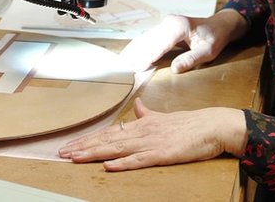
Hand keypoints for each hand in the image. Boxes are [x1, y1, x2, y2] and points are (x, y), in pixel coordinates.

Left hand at [58, 98, 246, 170]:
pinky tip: (108, 166)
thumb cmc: (190, 124)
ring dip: (94, 153)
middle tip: (62, 152)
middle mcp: (142, 132)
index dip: (88, 138)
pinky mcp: (162, 153)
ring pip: (117, 149)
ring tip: (75, 157)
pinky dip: (123, 163)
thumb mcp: (165, 117)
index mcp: (142, 124)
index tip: (70, 144)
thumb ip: (149, 114)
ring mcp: (151, 143)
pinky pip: (139, 160)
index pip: (109, 132)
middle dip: (83, 147)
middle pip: (106, 140)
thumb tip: (139, 107)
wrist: (212, 126)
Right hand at [118, 10, 247, 72]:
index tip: (137, 68)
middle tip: (123, 69)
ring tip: (122, 63)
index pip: (159, 44)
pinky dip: (139, 47)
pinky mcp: (163, 28)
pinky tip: (130, 56)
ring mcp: (165, 23)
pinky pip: (148, 38)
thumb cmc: (215, 38)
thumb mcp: (208, 51)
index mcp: (179, 26)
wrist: (219, 25)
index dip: (147, 57)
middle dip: (135, 55)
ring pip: (145, 38)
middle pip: (148, 40)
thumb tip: (175, 68)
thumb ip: (191, 59)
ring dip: (134, 51)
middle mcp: (169, 22)